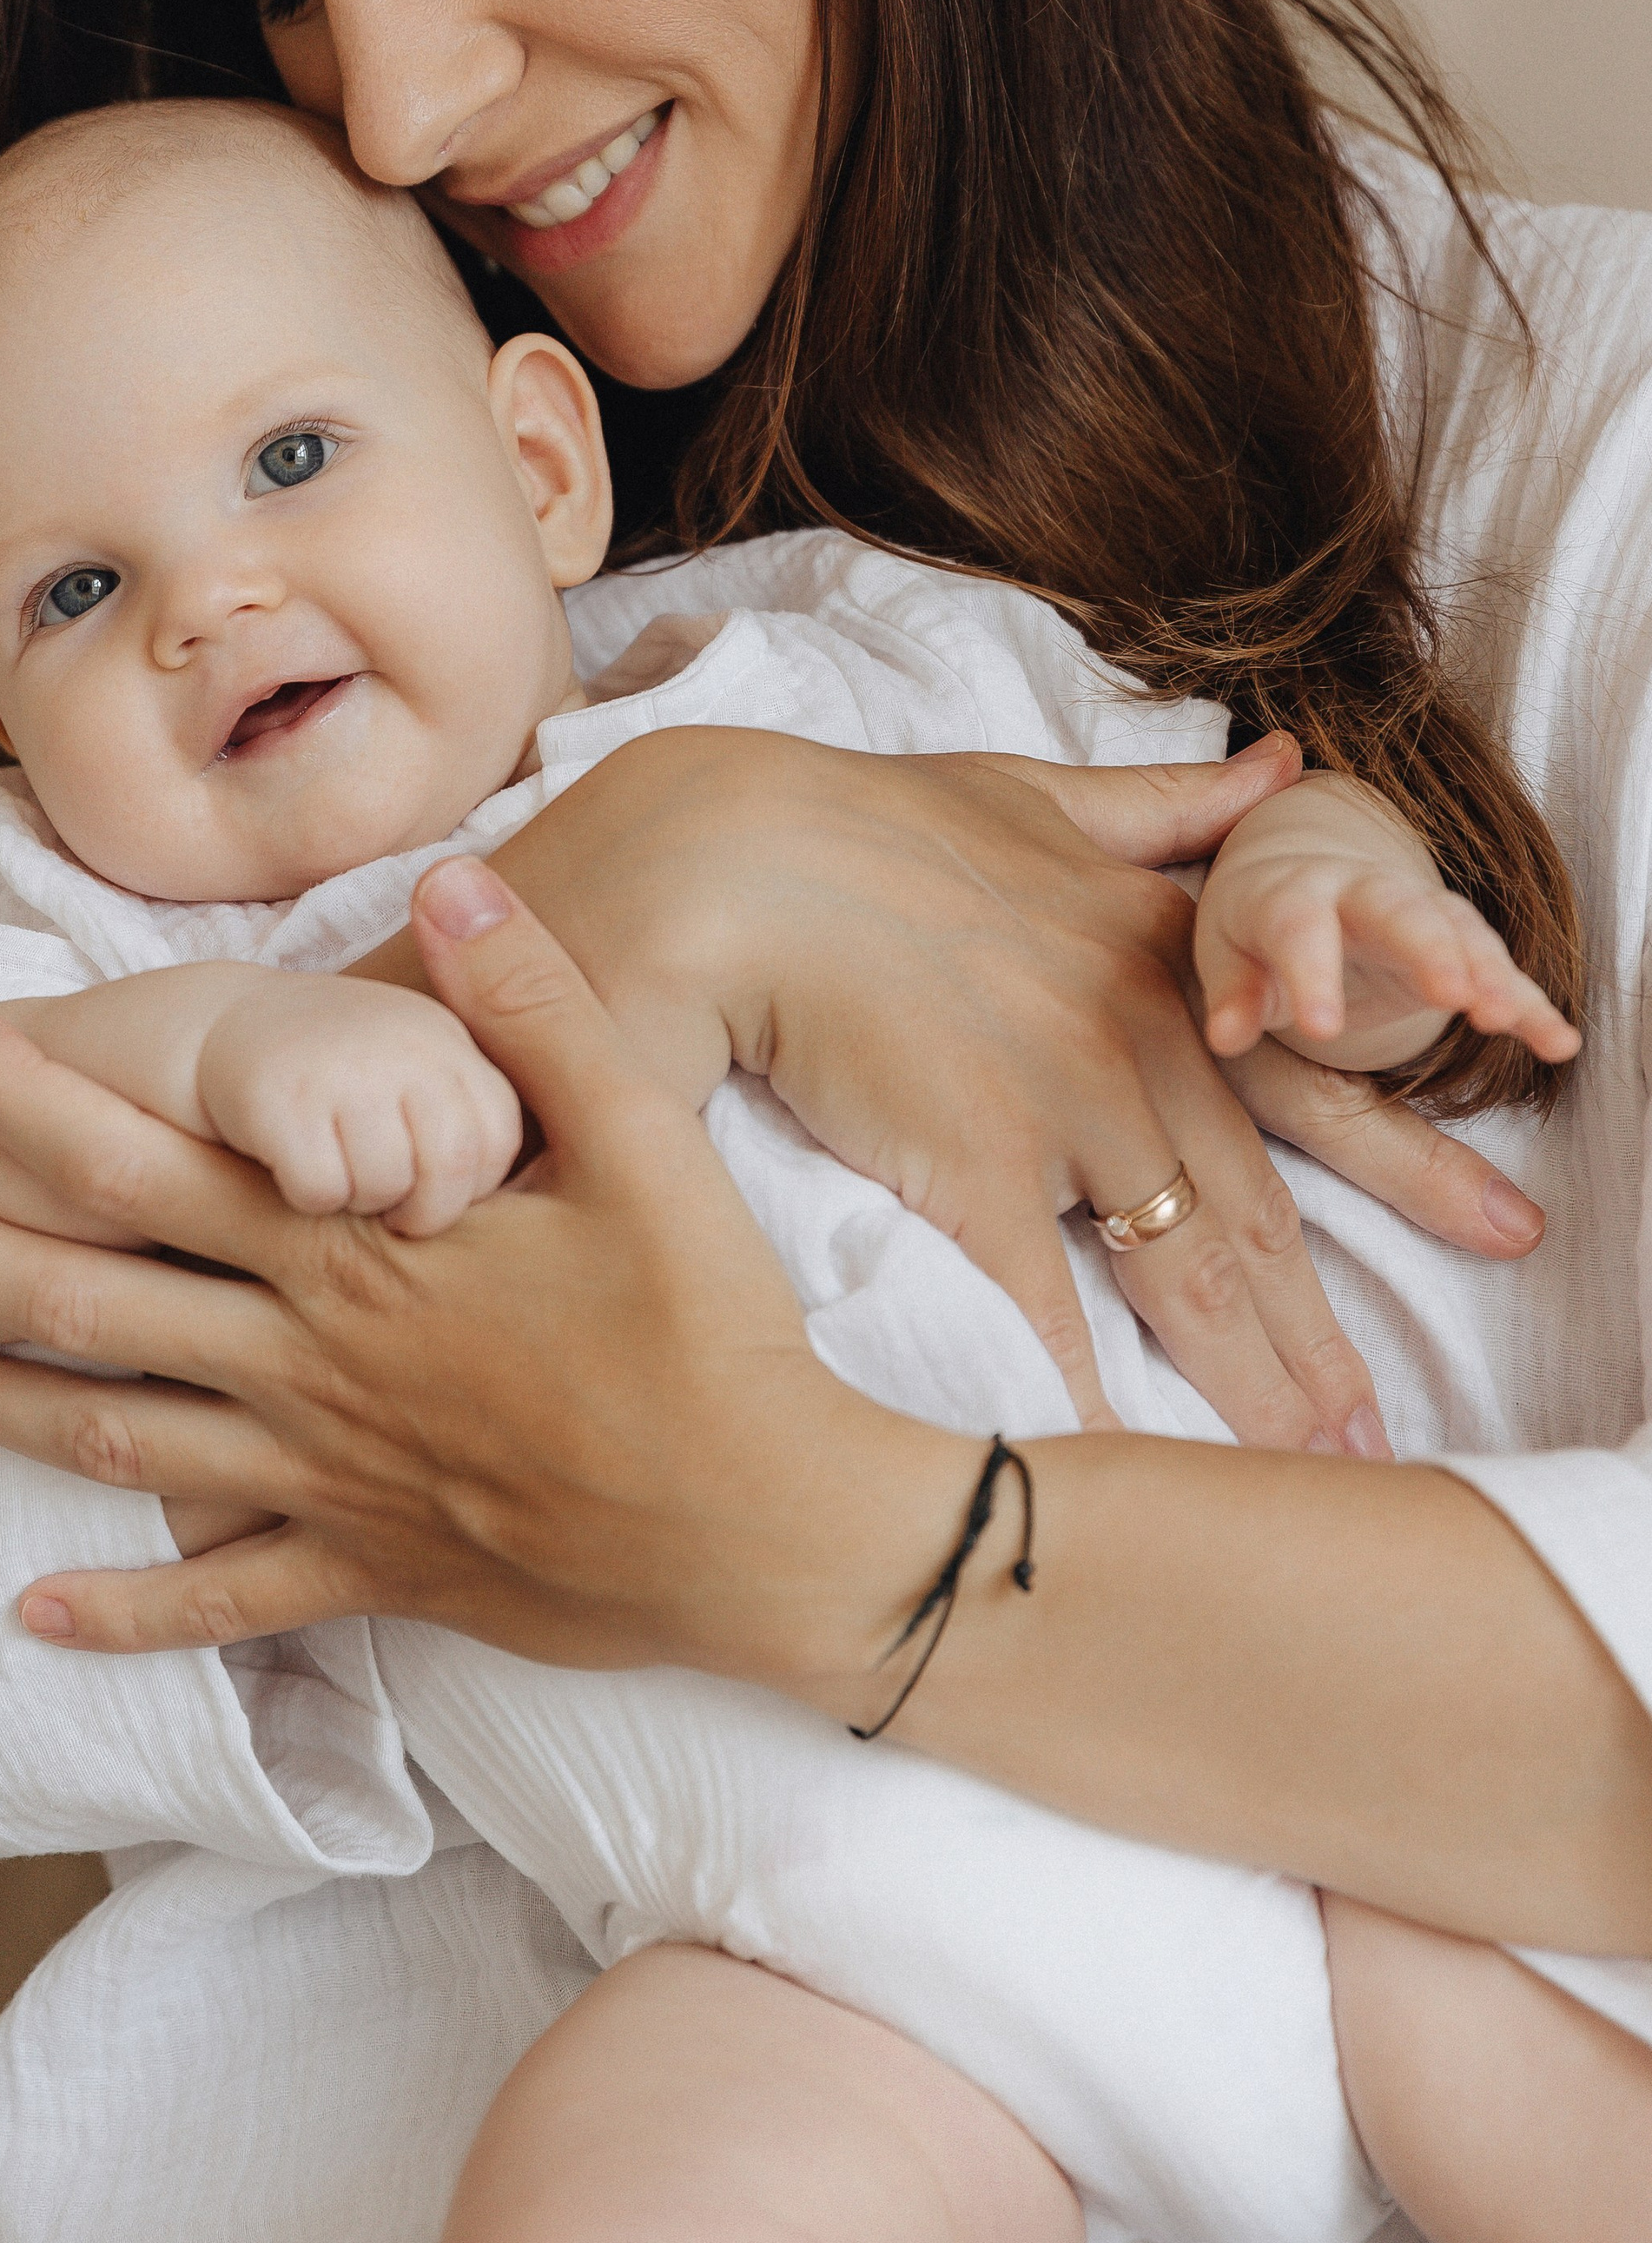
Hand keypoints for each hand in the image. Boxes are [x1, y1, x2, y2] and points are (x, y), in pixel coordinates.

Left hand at [0, 860, 949, 1681]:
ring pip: (122, 1443)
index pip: (168, 1167)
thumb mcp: (639, 1147)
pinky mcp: (372, 1570)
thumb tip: (463, 879)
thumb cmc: (710, 1331)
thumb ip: (539, 1011)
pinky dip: (124, 1614)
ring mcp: (331, 1480)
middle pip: (97, 1303)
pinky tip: (33, 1617)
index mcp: (360, 1255)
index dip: (50, 1113)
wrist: (765, 1524)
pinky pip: (221, 1601)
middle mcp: (316, 1364)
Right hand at [195, 971, 523, 1234]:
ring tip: (333, 1167)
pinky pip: (321, 1190)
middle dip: (416, 1208)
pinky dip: (304, 1198)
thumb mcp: (417, 1079)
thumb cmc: (338, 1082)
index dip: (465, 1186)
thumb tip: (535, 1220)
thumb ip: (468, 1124)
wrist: (214, 1032)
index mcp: (450, 1042)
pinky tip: (286, 1166)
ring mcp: (345, 1063)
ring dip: (356, 1202)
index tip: (424, 1185)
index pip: (496, 1143)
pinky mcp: (281, 1093)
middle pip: (449, 1171)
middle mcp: (407, 1042)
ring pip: (384, 1187)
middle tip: (379, 1195)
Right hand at [476, 724, 1416, 1454]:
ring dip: (1256, 1384)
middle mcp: (1136, 1041)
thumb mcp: (1035, 796)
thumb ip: (1164, 803)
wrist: (735, 858)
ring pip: (1188, 1273)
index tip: (1507, 1229)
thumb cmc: (866, 824)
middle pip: (1260, 1213)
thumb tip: (1279, 766)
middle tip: (1391, 1439)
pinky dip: (1096, 1397)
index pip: (1311, 1084)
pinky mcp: (979, 1167)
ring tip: (1317, 1476)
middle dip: (1330, 1336)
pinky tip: (1134, 1474)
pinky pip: (1054, 1309)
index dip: (1412, 1167)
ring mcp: (1066, 1108)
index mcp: (1158, 960)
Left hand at [1196, 845, 1580, 1072]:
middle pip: (1396, 912)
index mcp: (1287, 893)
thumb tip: (1224, 1037)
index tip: (1321, 1027)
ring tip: (1507, 1019)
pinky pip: (1497, 967)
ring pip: (1458, 932)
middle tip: (1453, 993)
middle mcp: (1359, 891)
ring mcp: (1415, 910)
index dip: (1310, 974)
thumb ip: (1231, 994)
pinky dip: (1528, 1003)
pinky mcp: (1455, 938)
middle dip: (1428, 948)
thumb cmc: (1252, 932)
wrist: (1301, 875)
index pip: (1296, 927)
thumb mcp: (1226, 957)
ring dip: (1487, 973)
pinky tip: (1558, 1043)